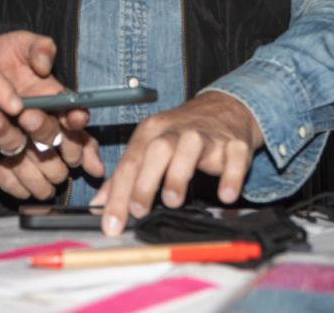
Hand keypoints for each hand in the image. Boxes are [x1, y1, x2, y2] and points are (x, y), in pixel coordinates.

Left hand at [0, 31, 102, 194]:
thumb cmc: (4, 53)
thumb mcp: (24, 43)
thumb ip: (41, 48)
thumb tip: (44, 67)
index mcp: (52, 101)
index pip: (73, 118)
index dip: (77, 121)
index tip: (75, 116)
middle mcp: (33, 122)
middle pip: (48, 138)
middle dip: (42, 130)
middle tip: (28, 116)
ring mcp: (9, 132)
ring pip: (14, 146)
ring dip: (5, 134)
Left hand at [89, 91, 263, 235]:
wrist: (224, 108)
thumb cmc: (180, 134)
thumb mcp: (149, 147)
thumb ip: (125, 177)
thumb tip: (99, 206)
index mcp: (152, 133)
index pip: (130, 163)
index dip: (118, 195)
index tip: (111, 224)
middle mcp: (177, 131)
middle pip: (157, 150)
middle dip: (145, 180)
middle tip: (138, 211)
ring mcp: (207, 136)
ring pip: (191, 146)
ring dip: (180, 173)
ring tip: (173, 201)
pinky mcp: (234, 144)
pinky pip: (234, 156)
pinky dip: (231, 175)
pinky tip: (226, 196)